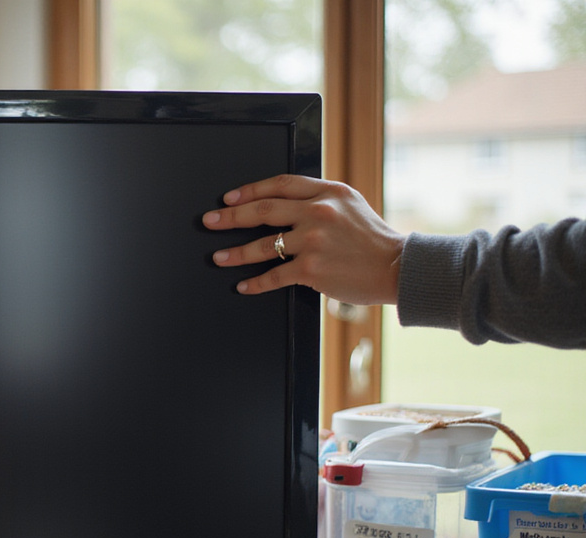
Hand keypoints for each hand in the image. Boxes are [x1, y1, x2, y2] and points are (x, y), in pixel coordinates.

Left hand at [201, 175, 404, 304]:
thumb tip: (282, 202)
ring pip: (263, 245)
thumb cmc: (372, 238)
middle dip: (230, 216)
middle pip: (263, 210)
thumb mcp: (350, 204)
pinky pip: (274, 275)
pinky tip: (243, 285)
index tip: (229, 198)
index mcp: (328, 191)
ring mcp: (314, 241)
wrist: (396, 266)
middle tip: (209, 221)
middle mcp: (319, 212)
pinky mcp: (312, 269)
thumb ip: (319, 199)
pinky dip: (255, 282)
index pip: (280, 184)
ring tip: (218, 257)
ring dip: (235, 252)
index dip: (250, 190)